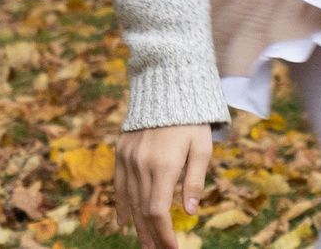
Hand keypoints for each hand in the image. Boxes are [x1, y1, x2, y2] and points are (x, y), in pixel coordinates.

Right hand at [116, 123, 212, 248]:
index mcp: (163, 165)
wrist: (167, 88)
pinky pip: (119, 182)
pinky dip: (121, 203)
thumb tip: (190, 211)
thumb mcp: (201, 148)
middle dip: (151, 234)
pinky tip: (123, 220)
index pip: (158, 210)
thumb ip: (194, 180)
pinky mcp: (122, 150)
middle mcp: (141, 163)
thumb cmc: (190, 121)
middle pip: (142, 209)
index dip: (163, 233)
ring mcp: (128, 156)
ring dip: (136, 224)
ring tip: (144, 243)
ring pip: (130, 199)